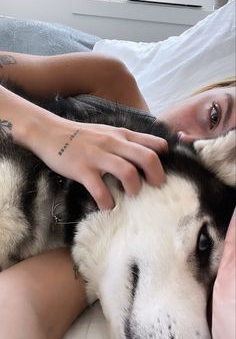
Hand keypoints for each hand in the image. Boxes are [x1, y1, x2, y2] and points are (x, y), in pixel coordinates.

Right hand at [30, 117, 167, 209]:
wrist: (50, 132)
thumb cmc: (82, 136)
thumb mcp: (108, 132)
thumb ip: (127, 141)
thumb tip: (150, 155)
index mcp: (122, 135)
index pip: (154, 144)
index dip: (164, 160)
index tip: (162, 173)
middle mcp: (114, 144)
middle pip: (147, 158)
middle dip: (156, 177)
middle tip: (155, 189)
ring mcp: (98, 156)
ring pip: (127, 173)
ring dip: (134, 189)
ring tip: (130, 196)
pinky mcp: (82, 169)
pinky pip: (100, 189)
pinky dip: (107, 202)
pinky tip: (107, 206)